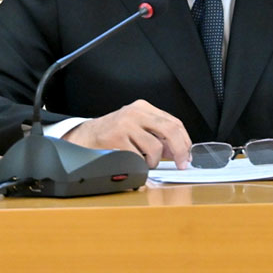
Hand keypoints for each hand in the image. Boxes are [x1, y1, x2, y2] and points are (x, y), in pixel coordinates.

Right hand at [63, 99, 192, 168]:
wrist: (85, 137)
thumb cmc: (114, 134)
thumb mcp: (137, 127)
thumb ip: (158, 135)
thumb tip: (179, 151)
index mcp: (143, 108)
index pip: (174, 122)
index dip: (184, 142)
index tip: (186, 156)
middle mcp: (135, 113)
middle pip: (170, 130)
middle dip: (180, 151)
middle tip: (181, 164)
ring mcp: (125, 125)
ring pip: (155, 147)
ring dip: (154, 161)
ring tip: (144, 161)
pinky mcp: (115, 139)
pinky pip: (138, 157)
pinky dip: (139, 164)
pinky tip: (132, 160)